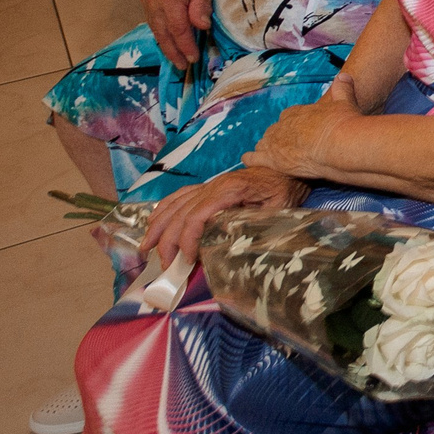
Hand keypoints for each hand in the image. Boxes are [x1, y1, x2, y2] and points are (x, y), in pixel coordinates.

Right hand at [139, 0, 215, 66]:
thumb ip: (201, 5)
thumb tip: (201, 28)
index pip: (178, 29)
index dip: (186, 46)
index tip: (194, 59)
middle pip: (162, 32)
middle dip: (173, 51)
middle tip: (184, 66)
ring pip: (155, 27)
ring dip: (165, 44)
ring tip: (176, 58)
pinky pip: (152, 18)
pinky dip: (160, 31)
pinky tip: (168, 38)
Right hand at [139, 165, 302, 270]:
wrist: (287, 168)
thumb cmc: (284, 189)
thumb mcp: (276, 209)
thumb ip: (254, 224)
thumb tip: (231, 246)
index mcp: (229, 190)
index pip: (197, 216)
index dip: (187, 239)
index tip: (186, 260)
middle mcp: (213, 185)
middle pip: (180, 213)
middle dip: (167, 241)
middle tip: (165, 265)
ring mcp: (209, 184)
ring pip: (174, 204)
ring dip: (158, 226)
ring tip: (146, 247)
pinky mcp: (208, 186)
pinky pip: (179, 196)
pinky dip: (163, 209)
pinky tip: (153, 222)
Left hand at [245, 87, 357, 180]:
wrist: (338, 144)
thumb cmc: (343, 123)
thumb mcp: (345, 103)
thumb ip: (342, 90)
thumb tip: (345, 76)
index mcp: (298, 112)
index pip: (289, 115)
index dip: (293, 123)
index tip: (299, 129)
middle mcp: (283, 125)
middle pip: (275, 130)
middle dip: (280, 137)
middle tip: (289, 146)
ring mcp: (276, 142)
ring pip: (264, 143)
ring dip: (266, 148)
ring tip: (270, 154)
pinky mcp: (272, 159)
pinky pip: (254, 157)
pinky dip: (251, 158)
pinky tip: (248, 159)